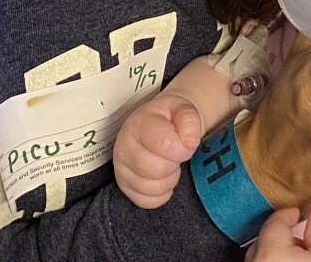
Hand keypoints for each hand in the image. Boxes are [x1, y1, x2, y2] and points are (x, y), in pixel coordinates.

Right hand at [113, 93, 203, 207]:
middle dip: (174, 164)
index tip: (185, 145)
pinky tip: (163, 178)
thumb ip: (189, 120)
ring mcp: (121, 169)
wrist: (158, 123)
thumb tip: (189, 143)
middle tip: (175, 155)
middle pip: (156, 170)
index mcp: (138, 125)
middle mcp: (124, 147)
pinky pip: (146, 201)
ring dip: (169, 179)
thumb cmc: (170, 118)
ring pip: (151, 188)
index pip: (163, 145)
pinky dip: (161, 193)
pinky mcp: (124, 186)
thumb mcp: (183, 108)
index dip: (182, 149)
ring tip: (169, 163)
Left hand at [246, 204, 310, 261]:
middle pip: (265, 237)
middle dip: (282, 235)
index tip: (300, 212)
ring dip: (276, 250)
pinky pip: (259, 261)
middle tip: (301, 240)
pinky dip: (270, 259)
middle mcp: (254, 258)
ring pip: (259, 253)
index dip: (289, 214)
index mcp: (270, 248)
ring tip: (297, 255)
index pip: (275, 220)